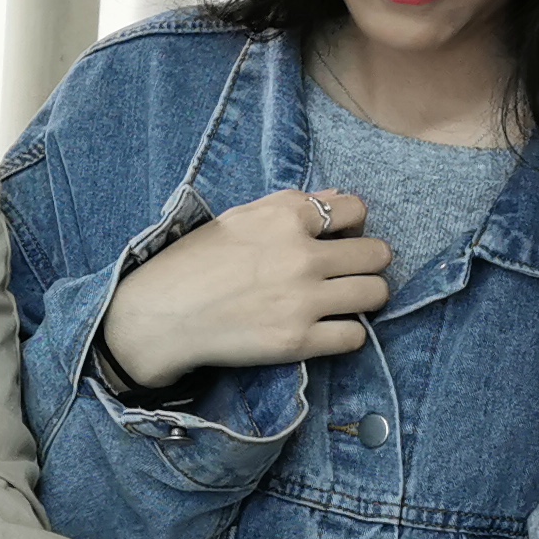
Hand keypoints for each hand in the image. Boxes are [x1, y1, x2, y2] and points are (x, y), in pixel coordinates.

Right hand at [100, 190, 389, 389]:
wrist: (161, 317)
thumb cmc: (194, 262)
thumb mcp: (239, 219)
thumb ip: (291, 206)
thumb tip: (338, 198)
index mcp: (286, 217)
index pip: (356, 209)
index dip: (353, 224)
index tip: (342, 238)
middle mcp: (301, 255)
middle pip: (377, 253)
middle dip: (369, 261)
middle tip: (352, 272)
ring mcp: (303, 300)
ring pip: (375, 293)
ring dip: (367, 296)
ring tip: (347, 300)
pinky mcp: (298, 341)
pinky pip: (354, 337)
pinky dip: (347, 333)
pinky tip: (329, 328)